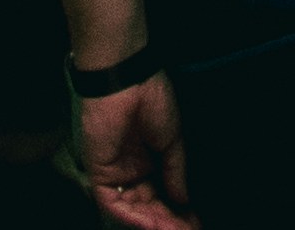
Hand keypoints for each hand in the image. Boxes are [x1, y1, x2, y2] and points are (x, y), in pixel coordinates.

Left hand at [74, 72, 192, 225]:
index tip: (195, 222)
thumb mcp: (172, 138)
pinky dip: (133, 216)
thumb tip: (183, 200)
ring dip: (154, 223)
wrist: (127, 80)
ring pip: (134, 209)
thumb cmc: (152, 99)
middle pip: (149, 206)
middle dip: (168, 221)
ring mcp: (115, 174)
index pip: (162, 194)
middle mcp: (131, 171)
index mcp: (147, 160)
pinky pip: (114, 203)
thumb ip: (175, 171)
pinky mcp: (99, 175)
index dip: (178, 210)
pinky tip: (152, 223)